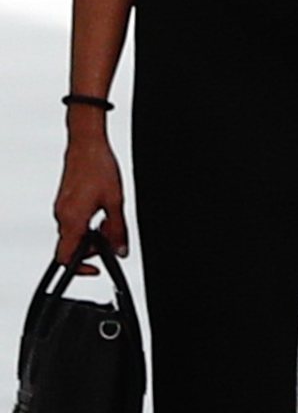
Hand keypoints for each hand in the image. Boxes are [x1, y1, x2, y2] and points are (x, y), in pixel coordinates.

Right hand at [54, 136, 128, 274]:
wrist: (87, 143)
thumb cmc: (98, 166)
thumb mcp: (116, 201)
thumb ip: (118, 230)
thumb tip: (121, 250)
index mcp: (73, 220)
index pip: (66, 258)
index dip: (80, 268)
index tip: (96, 268)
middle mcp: (62, 216)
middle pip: (71, 246)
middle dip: (91, 247)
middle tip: (110, 237)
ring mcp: (61, 208)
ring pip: (73, 233)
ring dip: (90, 234)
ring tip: (108, 219)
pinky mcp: (64, 200)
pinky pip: (72, 220)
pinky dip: (86, 222)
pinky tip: (100, 209)